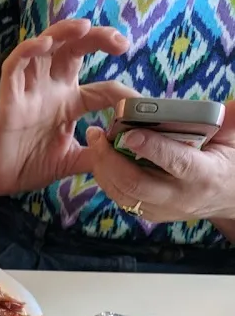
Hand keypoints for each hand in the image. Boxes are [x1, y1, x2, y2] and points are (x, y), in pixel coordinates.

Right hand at [0, 18, 133, 197]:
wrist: (0, 181)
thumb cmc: (31, 165)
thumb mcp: (72, 162)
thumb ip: (96, 156)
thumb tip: (124, 155)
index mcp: (69, 103)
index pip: (101, 90)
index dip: (121, 94)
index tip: (138, 105)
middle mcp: (51, 90)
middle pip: (75, 49)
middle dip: (97, 39)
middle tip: (118, 41)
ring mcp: (30, 92)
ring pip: (45, 47)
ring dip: (63, 33)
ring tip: (83, 28)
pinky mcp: (9, 100)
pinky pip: (15, 67)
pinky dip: (27, 51)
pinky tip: (44, 45)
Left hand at [84, 102, 234, 223]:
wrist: (229, 197)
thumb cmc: (230, 159)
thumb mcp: (233, 135)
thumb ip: (226, 116)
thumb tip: (212, 100)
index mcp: (204, 175)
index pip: (175, 162)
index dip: (151, 148)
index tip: (129, 133)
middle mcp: (180, 198)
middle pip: (136, 184)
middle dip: (111, 159)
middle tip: (97, 134)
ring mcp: (163, 210)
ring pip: (123, 194)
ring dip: (103, 169)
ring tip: (95, 142)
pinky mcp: (150, 214)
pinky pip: (122, 199)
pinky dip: (107, 179)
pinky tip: (101, 159)